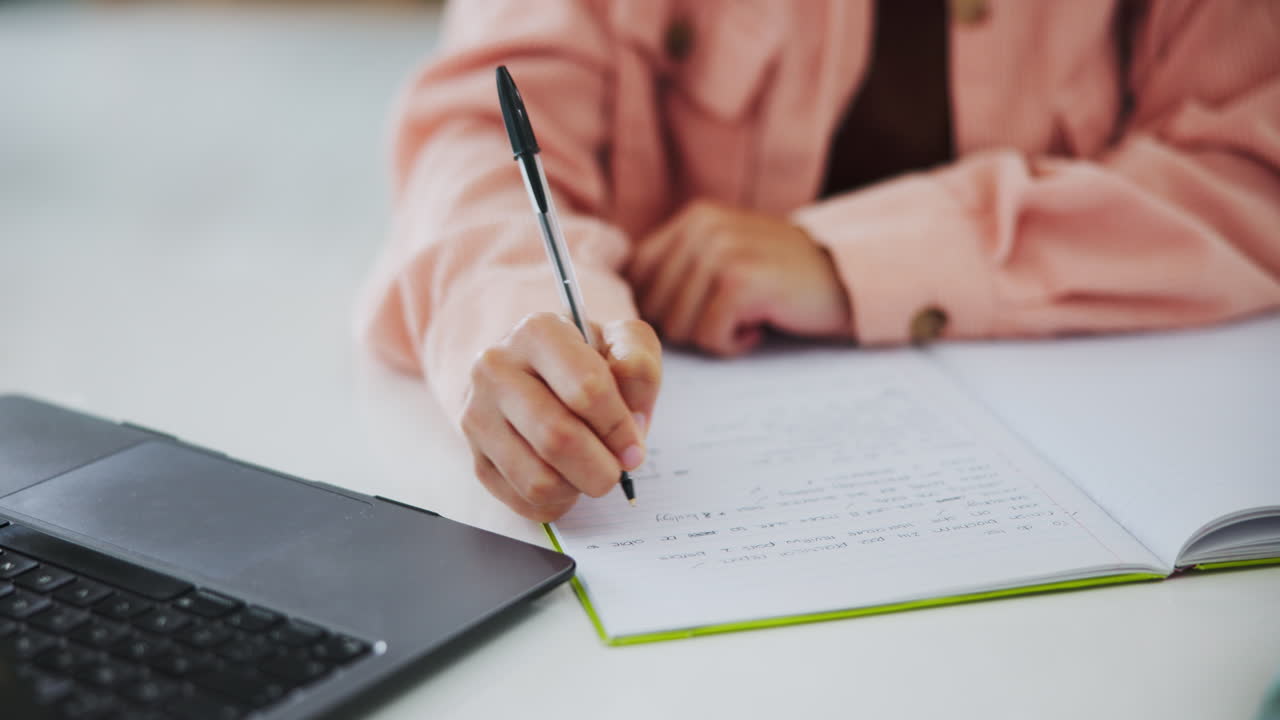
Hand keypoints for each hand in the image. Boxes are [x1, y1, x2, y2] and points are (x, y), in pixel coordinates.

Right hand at [460, 313, 661, 521]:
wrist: (536, 373)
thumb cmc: (587, 361)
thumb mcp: (623, 344)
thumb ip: (639, 366)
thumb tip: (631, 418)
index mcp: (536, 332)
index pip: (586, 389)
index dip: (619, 426)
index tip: (632, 445)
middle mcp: (495, 369)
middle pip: (557, 437)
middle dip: (602, 466)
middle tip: (617, 468)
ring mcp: (477, 416)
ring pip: (538, 479)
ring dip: (579, 486)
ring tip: (589, 469)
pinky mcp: (476, 458)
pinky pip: (525, 500)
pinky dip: (558, 501)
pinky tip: (566, 477)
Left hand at [627, 200, 852, 355]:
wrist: (845, 278)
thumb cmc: (781, 278)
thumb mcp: (724, 255)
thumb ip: (677, 268)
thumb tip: (623, 307)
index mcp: (692, 219)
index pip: (636, 276)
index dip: (657, 307)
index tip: (696, 312)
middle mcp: (702, 228)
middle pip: (654, 306)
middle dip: (688, 325)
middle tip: (729, 315)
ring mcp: (721, 253)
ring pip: (678, 326)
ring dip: (713, 335)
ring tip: (746, 317)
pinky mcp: (741, 282)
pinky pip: (708, 336)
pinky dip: (733, 343)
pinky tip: (758, 326)